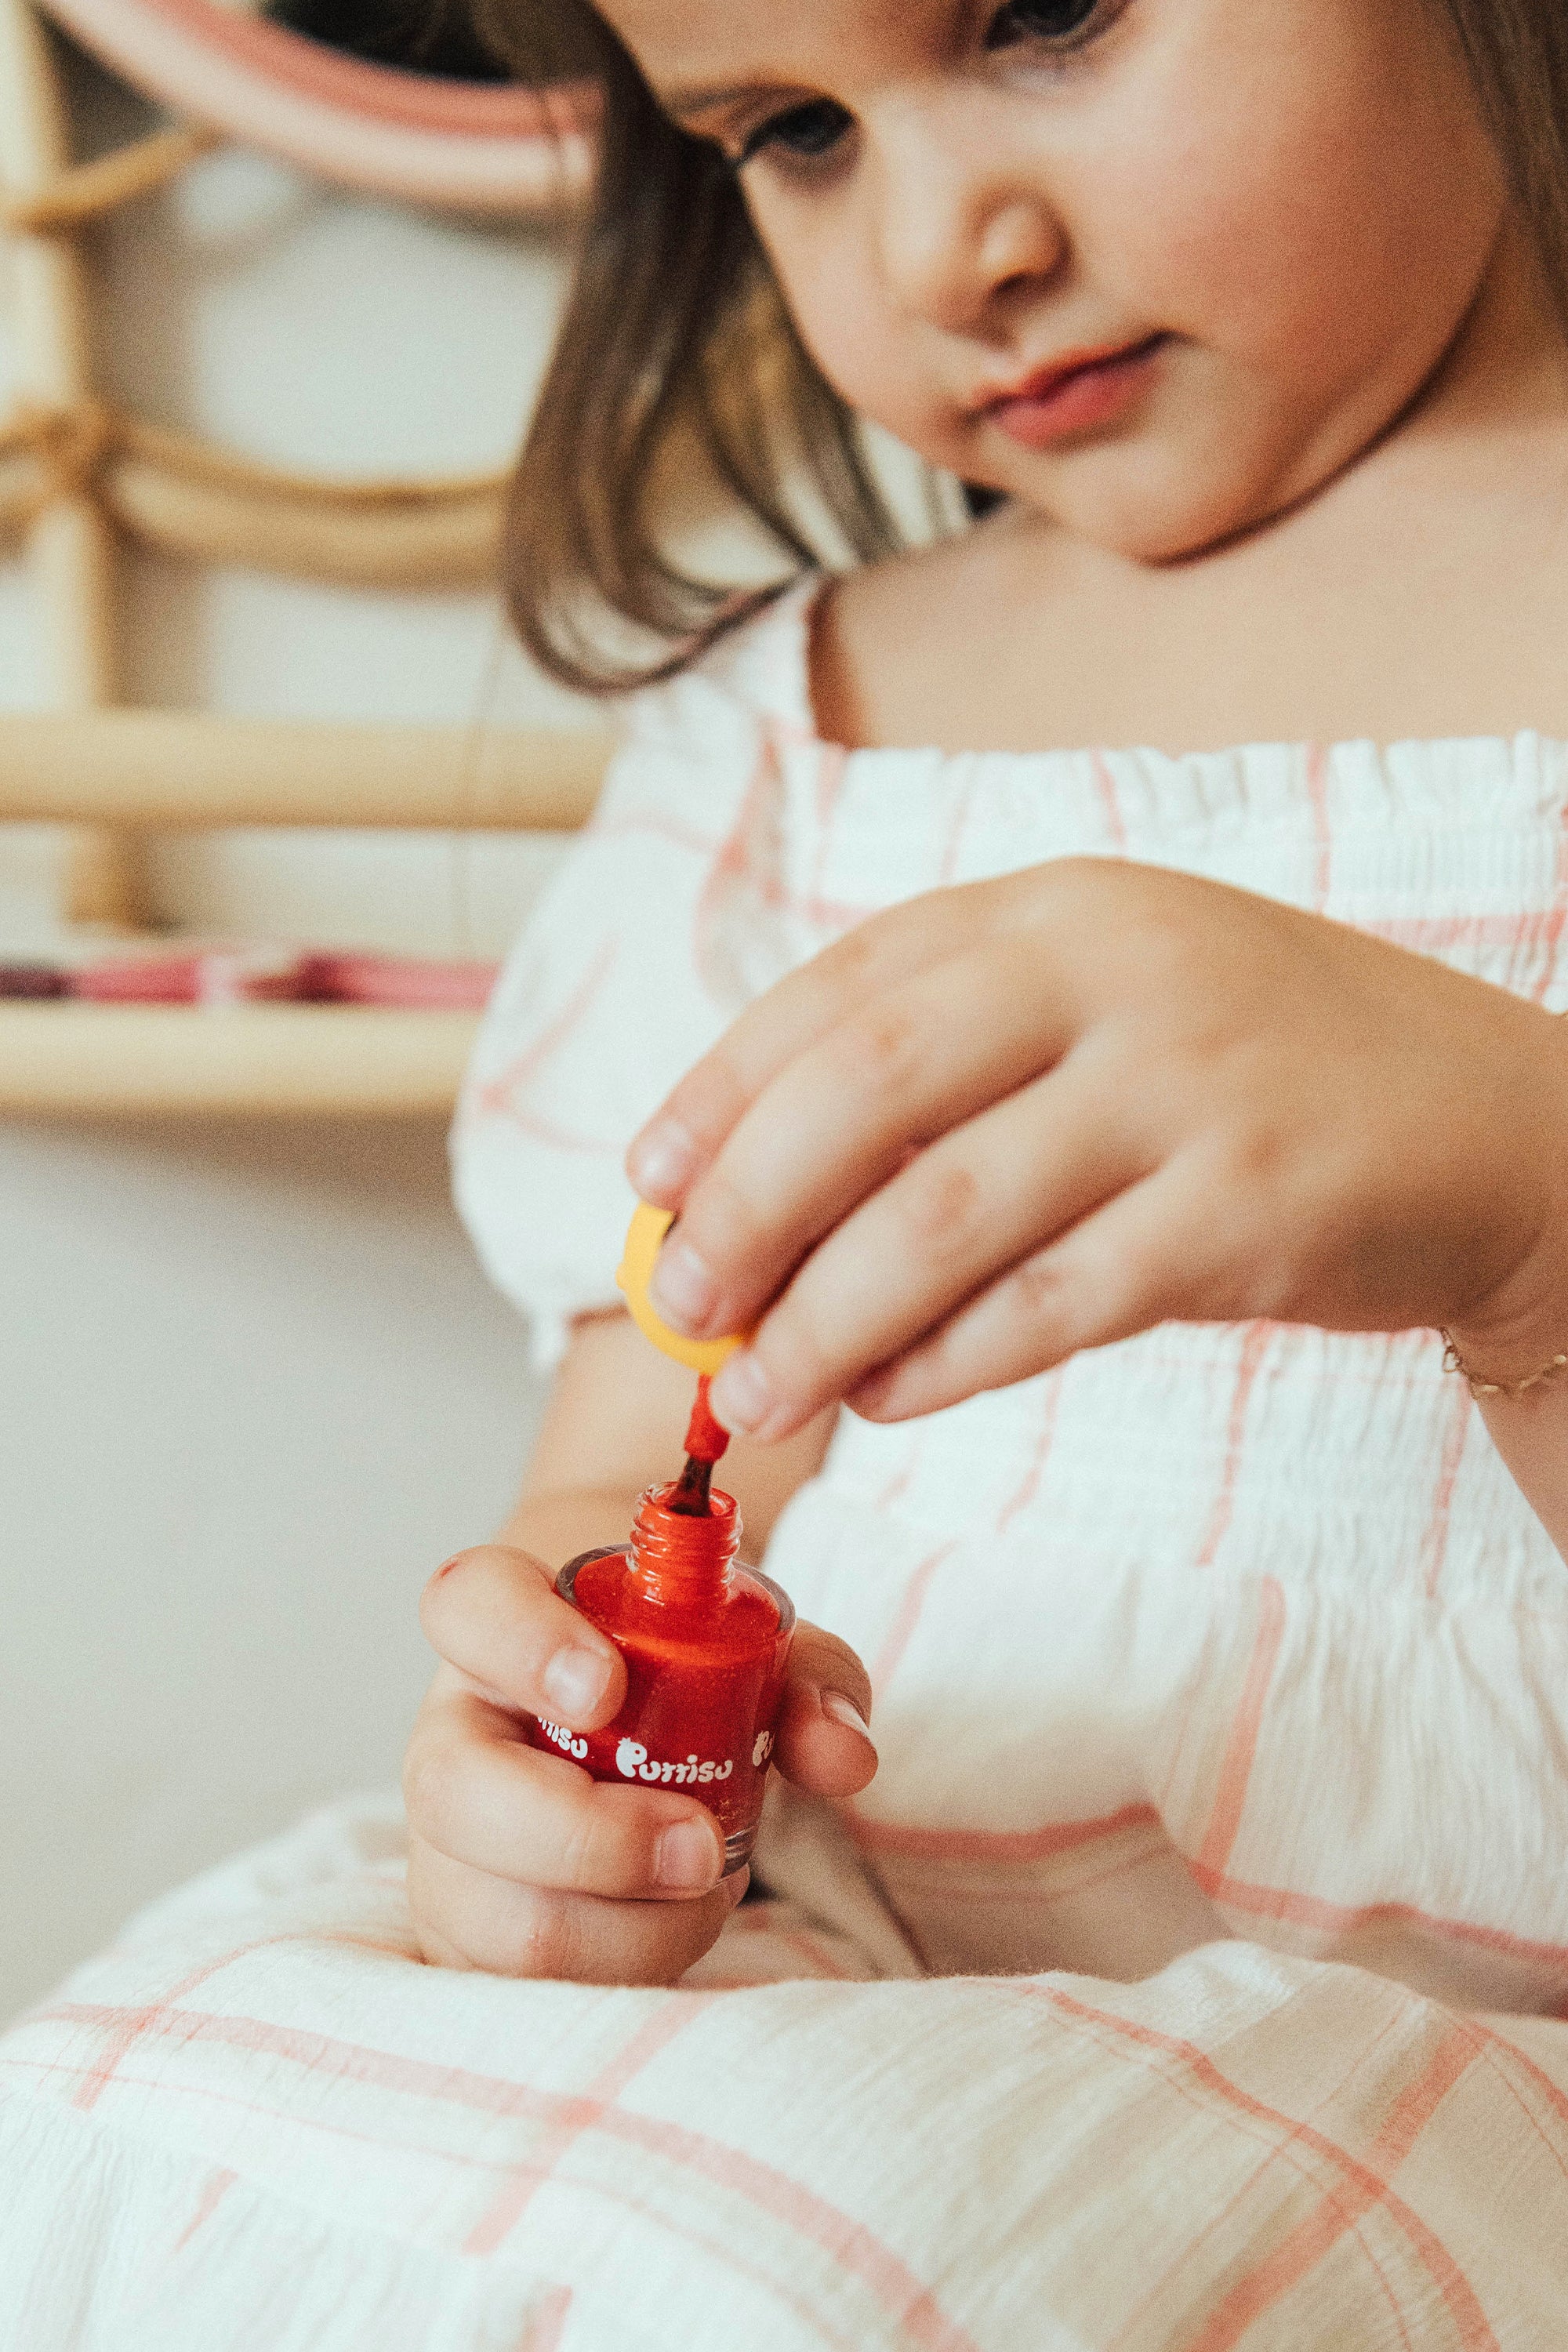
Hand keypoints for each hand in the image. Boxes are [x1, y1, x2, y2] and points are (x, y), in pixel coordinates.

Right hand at [405, 1542, 876, 1983]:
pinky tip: (674, 1922)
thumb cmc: (686, 1685)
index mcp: (504, 1628)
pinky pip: (530, 1989)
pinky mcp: (471, 1942)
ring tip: (706, 1880)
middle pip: (457, 1791)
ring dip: (633, 1926)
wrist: (641, 1751)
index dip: (523, 1645)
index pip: (469, 1604)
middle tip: (703, 1841)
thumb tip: (844, 1756)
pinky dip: (631, 1968)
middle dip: (595, 1837)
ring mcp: (447, 1850)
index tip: (606, 1688)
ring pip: (502, 1917)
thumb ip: (809, 1682)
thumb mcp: (759, 1658)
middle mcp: (455, 1734)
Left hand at [625, 858, 1567, 1431]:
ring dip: (825, 1317)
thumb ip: (962, 1062)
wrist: (1497, 1130)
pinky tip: (890, 1398)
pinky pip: (1050, 1304)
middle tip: (680, 1305)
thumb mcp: (1115, 1007)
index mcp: (1063, 904)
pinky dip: (947, 1361)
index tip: (646, 1183)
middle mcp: (1120, 967)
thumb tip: (758, 1192)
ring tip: (756, 1393)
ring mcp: (1191, 1085)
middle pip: (871, 1086)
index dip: (725, 1086)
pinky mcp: (1249, 1212)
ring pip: (946, 1213)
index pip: (847, 984)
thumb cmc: (1264, 1074)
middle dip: (748, 1205)